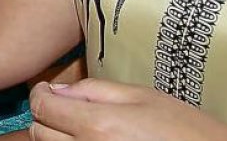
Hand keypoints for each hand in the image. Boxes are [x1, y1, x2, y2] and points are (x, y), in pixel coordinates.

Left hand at [29, 79, 226, 139]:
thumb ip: (95, 91)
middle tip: (68, 108)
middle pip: (40, 133)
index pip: (42, 108)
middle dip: (48, 116)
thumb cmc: (186, 130)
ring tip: (83, 127)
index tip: (47, 90)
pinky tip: (91, 140)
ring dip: (58, 137)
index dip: (41, 94)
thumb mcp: (143, 97)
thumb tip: (57, 90)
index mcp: (97, 125)